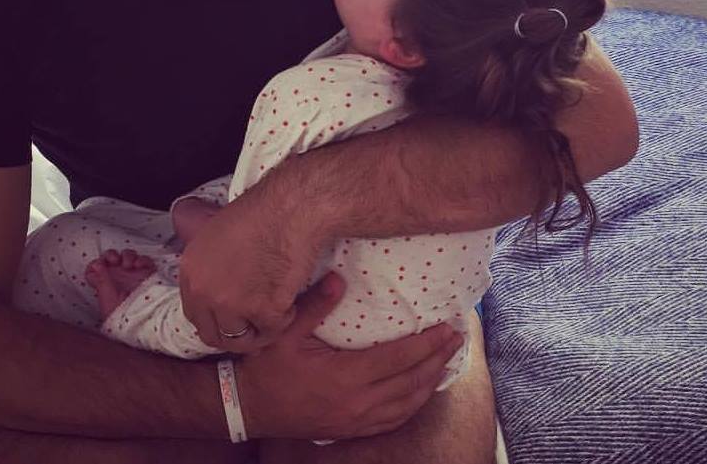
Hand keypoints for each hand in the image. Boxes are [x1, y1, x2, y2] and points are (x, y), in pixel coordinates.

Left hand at [178, 179, 322, 351]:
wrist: (289, 208)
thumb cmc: (260, 211)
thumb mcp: (214, 229)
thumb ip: (207, 259)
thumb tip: (197, 251)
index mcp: (191, 271)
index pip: (195, 314)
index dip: (215, 318)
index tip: (232, 317)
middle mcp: (205, 291)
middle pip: (214, 334)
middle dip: (235, 334)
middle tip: (254, 324)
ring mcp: (233, 304)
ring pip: (242, 339)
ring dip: (260, 330)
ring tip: (275, 313)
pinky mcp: (264, 310)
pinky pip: (273, 330)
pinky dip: (285, 319)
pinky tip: (292, 301)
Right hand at [237, 273, 462, 439]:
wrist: (249, 408)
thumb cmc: (267, 367)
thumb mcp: (286, 331)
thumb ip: (315, 304)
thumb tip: (338, 276)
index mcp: (346, 377)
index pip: (398, 359)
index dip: (426, 344)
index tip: (446, 327)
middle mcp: (358, 403)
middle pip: (410, 382)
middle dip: (437, 359)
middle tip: (457, 338)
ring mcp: (356, 421)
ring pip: (406, 404)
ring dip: (430, 382)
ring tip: (448, 361)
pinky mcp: (350, 430)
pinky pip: (393, 421)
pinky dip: (413, 405)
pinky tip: (421, 392)